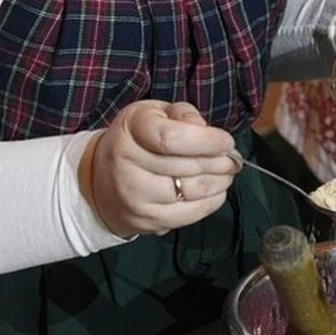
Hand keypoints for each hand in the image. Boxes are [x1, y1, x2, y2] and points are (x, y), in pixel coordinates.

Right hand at [79, 101, 237, 235]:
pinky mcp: (147, 221)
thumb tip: (204, 129)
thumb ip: (182, 114)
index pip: (172, 139)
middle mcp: (127, 164)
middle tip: (233, 158)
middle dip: (221, 162)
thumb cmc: (137, 141)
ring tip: (226, 172)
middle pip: (188, 167)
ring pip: (193, 191)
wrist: (102, 181)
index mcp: (131, 130)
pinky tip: (216, 190)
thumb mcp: (154, 113)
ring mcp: (136, 197)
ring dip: (220, 182)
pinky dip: (212, 202)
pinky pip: (191, 214)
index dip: (207, 141)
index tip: (226, 141)